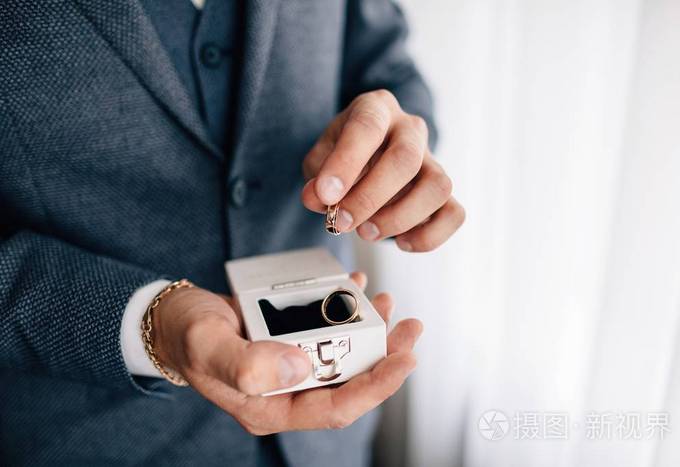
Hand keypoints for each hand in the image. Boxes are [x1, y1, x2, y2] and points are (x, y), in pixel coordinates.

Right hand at [153, 272, 421, 433]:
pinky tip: (356, 288)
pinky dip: (345, 309)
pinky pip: (327, 330)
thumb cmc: (184, 333)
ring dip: (371, 330)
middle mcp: (286, 391)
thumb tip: (300, 368)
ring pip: (343, 355)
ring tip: (389, 303)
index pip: (335, 408)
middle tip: (410, 326)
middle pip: (349, 382)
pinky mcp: (290, 341)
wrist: (172, 319)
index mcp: (270, 407)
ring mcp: (290, 366)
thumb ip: (246, 365)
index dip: (377, 387)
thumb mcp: (207, 346)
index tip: (406, 359)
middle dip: (385, 355)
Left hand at [302, 89, 464, 251]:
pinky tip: (400, 241)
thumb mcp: (320, 158)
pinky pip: (454, 214)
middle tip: (342, 222)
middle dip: (370, 197)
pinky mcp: (445, 193)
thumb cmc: (344, 156)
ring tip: (367, 232)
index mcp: (377, 108)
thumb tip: (318, 198)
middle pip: (407, 158)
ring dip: (399, 218)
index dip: (346, 163)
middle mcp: (410, 129)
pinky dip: (428, 236)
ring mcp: (433, 160)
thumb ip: (317, 175)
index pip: (367, 127)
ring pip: (438, 187)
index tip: (325, 195)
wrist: (368, 159)